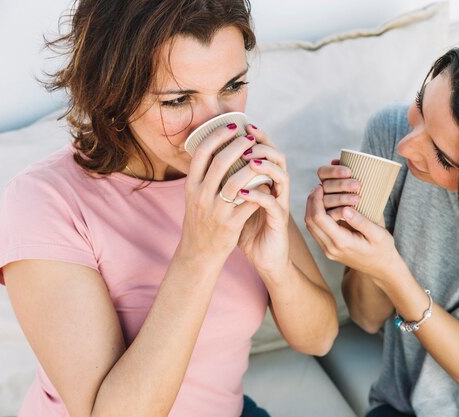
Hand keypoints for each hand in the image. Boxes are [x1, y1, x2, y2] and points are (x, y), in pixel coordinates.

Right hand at [177, 124, 261, 264]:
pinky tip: (267, 181)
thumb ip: (202, 176)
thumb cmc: (200, 221)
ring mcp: (215, 211)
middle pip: (220, 161)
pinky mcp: (230, 225)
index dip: (218, 135)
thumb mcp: (194, 197)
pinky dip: (261, 189)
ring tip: (261, 157)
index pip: (201, 152)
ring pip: (237, 180)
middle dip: (238, 145)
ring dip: (252, 166)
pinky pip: (250, 202)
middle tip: (251, 137)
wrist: (199, 254)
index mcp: (191, 186)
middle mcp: (200, 196)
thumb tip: (214, 148)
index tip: (233, 126)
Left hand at [236, 124, 290, 276]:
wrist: (264, 257)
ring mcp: (280, 203)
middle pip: (278, 157)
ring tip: (249, 161)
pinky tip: (243, 192)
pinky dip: (259, 195)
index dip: (258, 137)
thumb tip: (205, 166)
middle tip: (247, 139)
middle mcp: (276, 189)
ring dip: (265, 166)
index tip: (242, 125)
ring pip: (281, 176)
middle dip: (263, 145)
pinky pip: (272, 203)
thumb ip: (227, 186)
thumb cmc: (248, 229)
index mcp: (266, 182)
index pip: (266, 152)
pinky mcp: (280, 220)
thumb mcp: (235, 203)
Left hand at [305, 176, 400, 278]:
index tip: (321, 187)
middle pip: (310, 222)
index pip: (319, 218)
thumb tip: (345, 208)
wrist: (381, 268)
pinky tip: (323, 206)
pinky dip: (315, 217)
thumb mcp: (378, 234)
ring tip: (319, 194)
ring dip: (311, 209)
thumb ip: (361, 222)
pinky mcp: (328, 250)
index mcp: (342, 242)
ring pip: (310, 227)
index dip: (316, 200)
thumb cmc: (382, 249)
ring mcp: (327, 250)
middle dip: (311, 202)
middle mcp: (330, 248)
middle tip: (318, 187)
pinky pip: (315, 231)